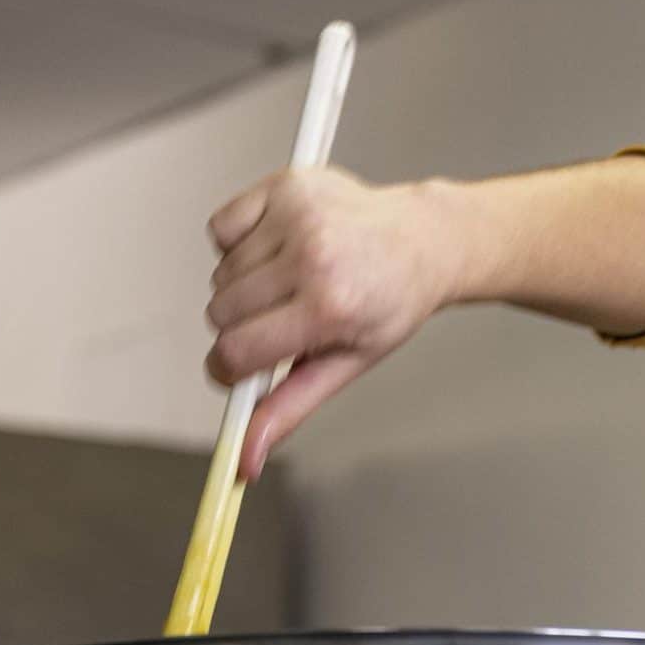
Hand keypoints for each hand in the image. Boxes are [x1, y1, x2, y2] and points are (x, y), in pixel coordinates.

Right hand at [205, 168, 455, 476]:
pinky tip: (280, 247)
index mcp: (330, 306)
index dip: (230, 368)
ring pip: (219, 273)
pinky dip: (238, 242)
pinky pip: (220, 228)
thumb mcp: (348, 362)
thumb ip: (289, 409)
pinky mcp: (286, 185)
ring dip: (245, 284)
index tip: (241, 367)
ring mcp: (298, 215)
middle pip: (220, 312)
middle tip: (286, 318)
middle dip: (243, 325)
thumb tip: (244, 458)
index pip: (234, 351)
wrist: (425, 240)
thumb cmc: (391, 302)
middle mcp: (313, 256)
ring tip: (294, 279)